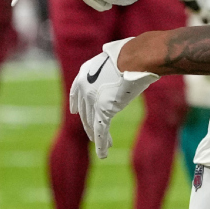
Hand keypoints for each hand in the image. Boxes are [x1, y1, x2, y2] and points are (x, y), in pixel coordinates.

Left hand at [69, 37, 158, 159]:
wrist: (135, 57)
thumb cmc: (133, 55)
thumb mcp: (117, 59)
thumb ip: (114, 67)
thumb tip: (125, 64)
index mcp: (85, 72)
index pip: (76, 92)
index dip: (76, 103)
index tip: (74, 111)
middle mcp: (84, 87)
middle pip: (85, 112)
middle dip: (91, 125)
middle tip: (96, 135)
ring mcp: (92, 100)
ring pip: (94, 124)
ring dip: (99, 137)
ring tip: (106, 147)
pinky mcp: (103, 110)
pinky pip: (101, 131)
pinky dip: (101, 144)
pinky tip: (104, 153)